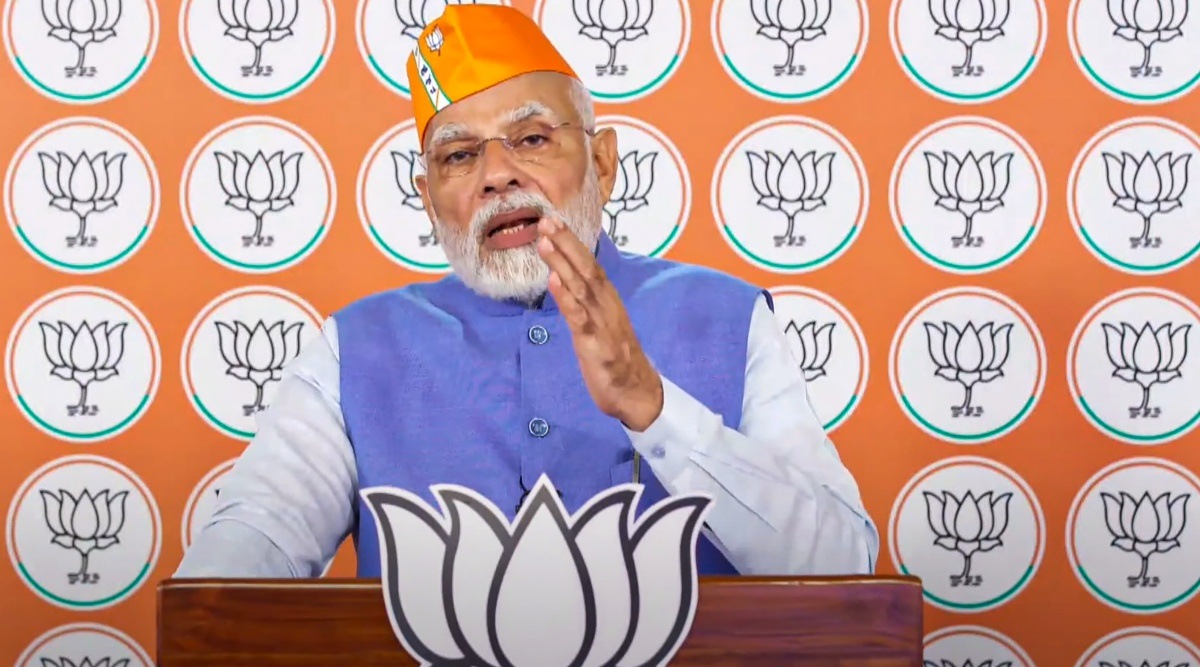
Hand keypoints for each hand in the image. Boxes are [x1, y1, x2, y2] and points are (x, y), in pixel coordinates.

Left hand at [536, 216, 663, 430]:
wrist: (637, 393)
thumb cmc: (616, 358)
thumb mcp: (602, 325)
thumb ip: (587, 303)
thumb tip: (567, 279)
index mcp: (609, 301)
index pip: (591, 266)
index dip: (573, 243)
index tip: (555, 220)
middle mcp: (608, 307)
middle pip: (588, 269)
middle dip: (567, 243)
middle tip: (548, 220)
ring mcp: (603, 325)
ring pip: (582, 288)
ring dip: (563, 263)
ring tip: (545, 242)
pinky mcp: (596, 345)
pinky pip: (580, 318)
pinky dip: (567, 297)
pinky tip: (554, 281)